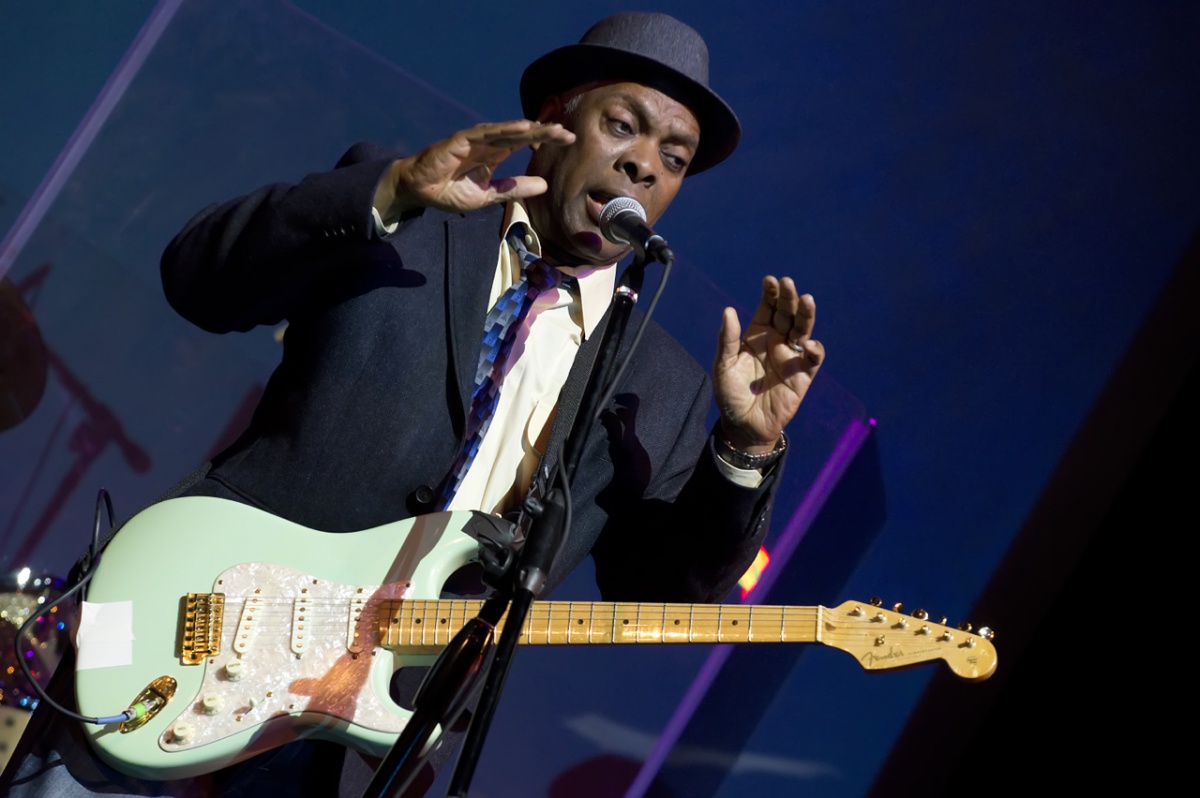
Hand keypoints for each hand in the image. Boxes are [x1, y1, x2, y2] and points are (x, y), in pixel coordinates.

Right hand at [375, 120, 574, 218]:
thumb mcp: (488, 195)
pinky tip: (521, 128)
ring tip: (550, 129)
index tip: (568, 140)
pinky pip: (485, 134)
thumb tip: (544, 185)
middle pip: (520, 134)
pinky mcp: (460, 141)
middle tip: (567, 133)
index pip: (524, 143)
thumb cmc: (450, 191)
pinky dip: (504, 130)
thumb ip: (513, 189)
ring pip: (506, 131)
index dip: (544, 140)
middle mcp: (487, 144)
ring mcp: (474, 140)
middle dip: (543, 132)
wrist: (421, 191)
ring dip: (528, 129)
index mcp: (495, 154)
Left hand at [713, 276, 824, 453]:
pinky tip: (808, 344)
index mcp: (758, 335)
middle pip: (787, 314)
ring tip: (807, 300)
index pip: (768, 308)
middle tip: (788, 283)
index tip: (770, 280)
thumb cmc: (730, 394)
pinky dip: (814, 350)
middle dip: (788, 298)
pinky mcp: (802, 376)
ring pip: (803, 330)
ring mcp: (790, 357)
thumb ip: (727, 339)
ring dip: (806, 315)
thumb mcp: (723, 365)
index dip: (770, 294)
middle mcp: (776, 342)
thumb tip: (729, 310)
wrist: (742, 425)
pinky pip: (812, 359)